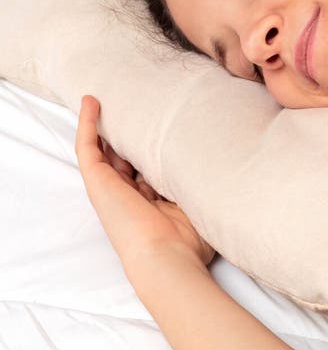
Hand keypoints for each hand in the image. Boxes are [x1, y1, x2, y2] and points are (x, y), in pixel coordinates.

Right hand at [75, 95, 215, 278]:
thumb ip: (201, 180)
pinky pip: (87, 147)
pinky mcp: (97, 182)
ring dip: (104, 121)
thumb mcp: (199, 201)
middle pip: (123, 155)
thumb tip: (219, 156)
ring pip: (102, 148)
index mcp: (153, 200)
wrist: (168, 255)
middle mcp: (130, 193)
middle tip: (132, 101)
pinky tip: (91, 101)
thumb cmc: (189, 239)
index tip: (163, 120)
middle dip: (126, 130)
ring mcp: (111, 188)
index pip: (148, 166)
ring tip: (107, 93)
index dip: (152, 143)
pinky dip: (87, 123)